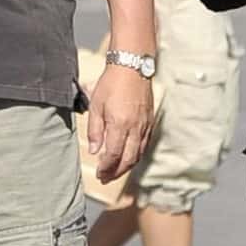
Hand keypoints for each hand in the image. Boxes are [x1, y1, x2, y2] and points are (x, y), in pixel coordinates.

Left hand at [87, 62, 154, 183]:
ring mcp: (145, 126)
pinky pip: (144, 145)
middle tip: (105, 178)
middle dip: (116, 172)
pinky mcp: (150, 122)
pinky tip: (128, 157)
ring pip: (138, 154)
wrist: (132, 67)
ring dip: (126, 167)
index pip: (114, 155)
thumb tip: (95, 151)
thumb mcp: (96, 105)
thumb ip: (95, 130)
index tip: (99, 174)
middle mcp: (135, 128)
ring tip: (115, 172)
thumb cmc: (111, 83)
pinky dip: (136, 155)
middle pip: (128, 159)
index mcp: (120, 124)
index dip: (106, 168)